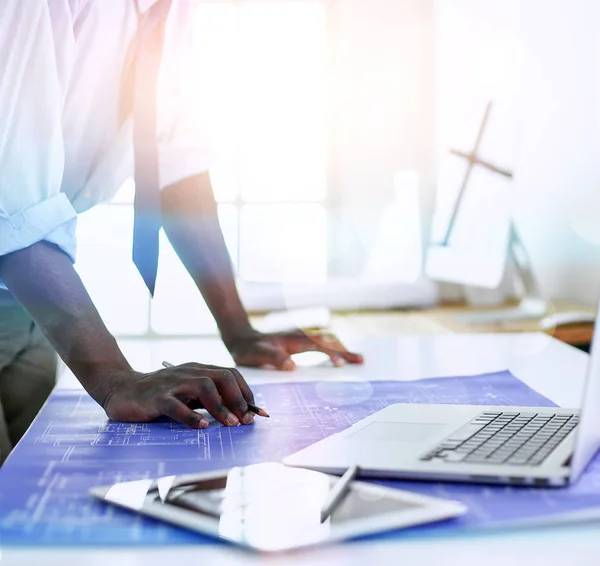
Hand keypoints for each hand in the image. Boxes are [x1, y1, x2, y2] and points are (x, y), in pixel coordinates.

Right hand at [103, 363, 255, 427]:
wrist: (123, 390)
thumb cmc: (162, 394)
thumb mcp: (189, 394)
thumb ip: (211, 400)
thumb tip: (240, 415)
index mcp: (199, 369)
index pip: (230, 374)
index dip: (246, 393)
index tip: (257, 414)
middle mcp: (189, 372)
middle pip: (222, 377)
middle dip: (238, 399)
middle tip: (245, 421)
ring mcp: (173, 383)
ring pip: (203, 387)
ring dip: (221, 407)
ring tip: (230, 424)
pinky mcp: (156, 397)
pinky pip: (176, 405)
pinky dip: (190, 416)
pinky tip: (201, 427)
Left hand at [225, 330, 363, 370]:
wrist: (241, 337)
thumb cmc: (249, 349)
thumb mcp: (258, 355)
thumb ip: (273, 359)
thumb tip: (292, 366)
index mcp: (293, 340)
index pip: (318, 346)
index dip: (331, 354)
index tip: (342, 364)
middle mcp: (300, 336)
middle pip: (328, 340)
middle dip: (344, 350)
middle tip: (361, 361)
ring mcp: (300, 337)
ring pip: (326, 339)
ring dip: (341, 348)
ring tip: (356, 358)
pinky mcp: (299, 341)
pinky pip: (321, 342)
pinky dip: (333, 347)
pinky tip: (337, 354)